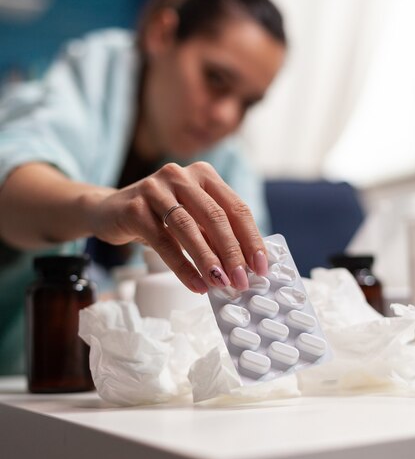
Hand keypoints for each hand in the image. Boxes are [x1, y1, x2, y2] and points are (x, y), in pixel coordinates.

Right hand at [88, 161, 268, 293]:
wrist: (109, 211)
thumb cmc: (159, 217)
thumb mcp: (191, 218)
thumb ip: (215, 234)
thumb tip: (246, 266)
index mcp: (203, 175)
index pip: (236, 207)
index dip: (251, 239)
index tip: (261, 267)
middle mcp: (181, 175)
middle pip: (215, 216)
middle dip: (232, 253)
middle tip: (242, 281)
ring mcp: (156, 188)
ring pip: (189, 228)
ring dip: (208, 260)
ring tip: (220, 284)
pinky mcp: (135, 207)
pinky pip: (163, 241)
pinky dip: (181, 266)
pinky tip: (195, 284)